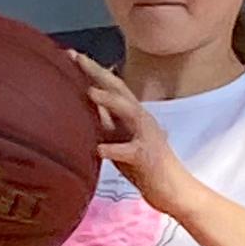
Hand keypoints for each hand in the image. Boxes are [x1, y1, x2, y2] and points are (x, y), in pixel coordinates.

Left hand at [69, 55, 192, 212]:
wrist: (173, 190)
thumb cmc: (144, 166)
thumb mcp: (120, 139)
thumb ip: (107, 122)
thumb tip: (88, 103)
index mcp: (133, 115)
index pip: (113, 86)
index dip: (94, 70)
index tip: (71, 54)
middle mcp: (142, 119)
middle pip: (121, 90)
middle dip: (99, 72)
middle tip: (76, 58)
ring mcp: (146, 137)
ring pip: (130, 112)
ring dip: (110, 101)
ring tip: (90, 92)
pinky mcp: (147, 158)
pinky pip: (129, 151)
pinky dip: (113, 148)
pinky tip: (98, 149)